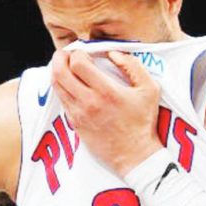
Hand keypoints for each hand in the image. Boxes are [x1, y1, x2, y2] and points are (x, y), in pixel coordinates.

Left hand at [51, 48, 162, 176]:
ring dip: (57, 71)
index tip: (84, 50)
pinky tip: (70, 83)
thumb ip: (133, 66)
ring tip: (65, 65)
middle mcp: (88, 102)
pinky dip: (62, 87)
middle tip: (66, 53)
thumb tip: (113, 54)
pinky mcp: (75, 124)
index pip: (78, 63)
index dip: (77, 52)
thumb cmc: (143, 122)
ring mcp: (79, 114)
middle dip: (60, 57)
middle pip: (60, 72)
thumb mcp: (149, 89)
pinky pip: (61, 100)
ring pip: (56, 86)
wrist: (135, 155)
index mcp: (106, 91)